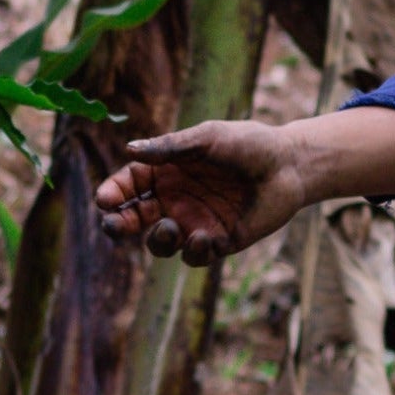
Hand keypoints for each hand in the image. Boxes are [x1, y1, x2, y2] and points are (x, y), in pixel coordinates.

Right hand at [94, 119, 305, 264]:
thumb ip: (172, 147)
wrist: (291, 165)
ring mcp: (195, 221)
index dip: (114, 192)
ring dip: (158, 240)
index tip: (103, 199)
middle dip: (119, 224)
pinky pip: (195, 255)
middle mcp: (176, 199)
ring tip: (169, 227)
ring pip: (161, 242)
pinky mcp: (219, 241)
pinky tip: (202, 237)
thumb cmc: (249, 144)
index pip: (130, 184)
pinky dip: (194, 250)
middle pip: (135, 218)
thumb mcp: (209, 138)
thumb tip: (130, 149)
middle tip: (114, 225)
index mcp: (168, 171)